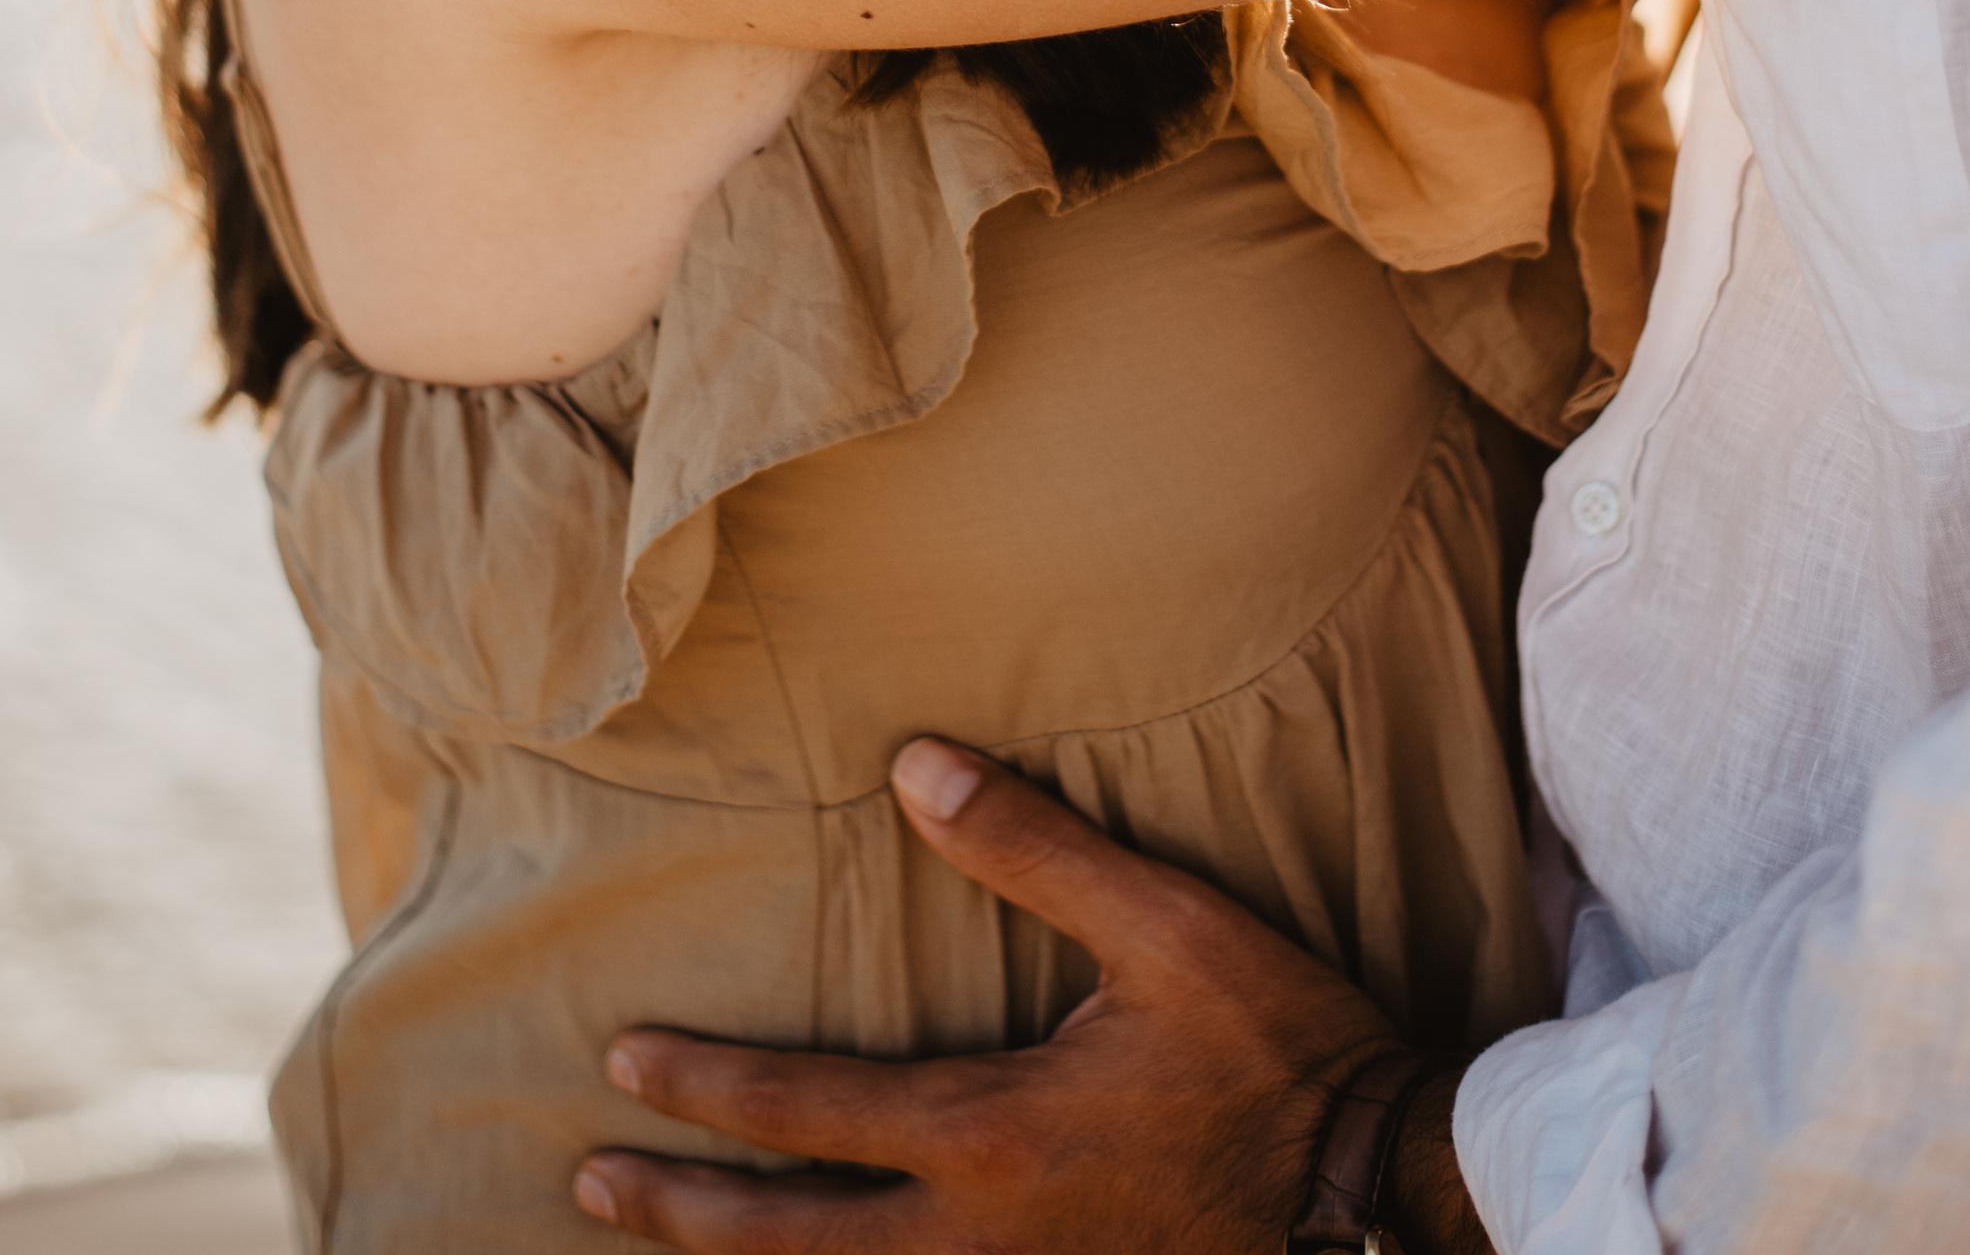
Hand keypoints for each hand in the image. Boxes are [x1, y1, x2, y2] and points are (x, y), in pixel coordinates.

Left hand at [577, 738, 1469, 1251]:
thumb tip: (913, 763)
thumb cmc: (1277, 1052)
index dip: (708, 1090)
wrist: (1380, 1197)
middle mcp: (981, 1242)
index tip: (622, 1062)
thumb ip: (1032, 847)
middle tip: (590, 1180)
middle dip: (681, 1213)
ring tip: (670, 1247)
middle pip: (790, 1241)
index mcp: (992, 1137)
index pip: (810, 1113)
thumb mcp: (1165, 924)